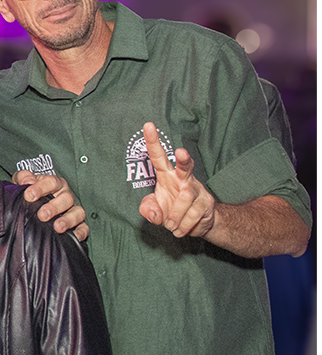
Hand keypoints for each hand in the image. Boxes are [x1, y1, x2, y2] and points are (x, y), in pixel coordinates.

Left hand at [12, 170, 88, 241]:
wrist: (36, 202)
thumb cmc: (31, 192)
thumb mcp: (24, 181)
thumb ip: (23, 177)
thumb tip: (24, 181)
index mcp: (54, 184)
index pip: (51, 182)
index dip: (40, 188)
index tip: (29, 195)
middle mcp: (65, 196)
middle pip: (66, 198)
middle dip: (54, 207)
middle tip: (42, 215)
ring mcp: (72, 210)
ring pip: (77, 212)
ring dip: (68, 220)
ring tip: (58, 227)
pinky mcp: (78, 223)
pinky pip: (83, 227)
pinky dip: (81, 232)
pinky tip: (74, 236)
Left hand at [138, 121, 214, 238]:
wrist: (196, 224)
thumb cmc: (172, 210)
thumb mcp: (155, 211)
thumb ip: (149, 210)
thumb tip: (152, 212)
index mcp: (167, 175)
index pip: (159, 156)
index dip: (153, 141)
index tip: (148, 126)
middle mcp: (184, 178)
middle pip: (185, 166)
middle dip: (184, 159)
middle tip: (181, 152)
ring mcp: (197, 189)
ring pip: (185, 199)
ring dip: (175, 216)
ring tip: (171, 225)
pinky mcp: (207, 203)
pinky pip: (193, 214)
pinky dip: (183, 225)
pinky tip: (180, 228)